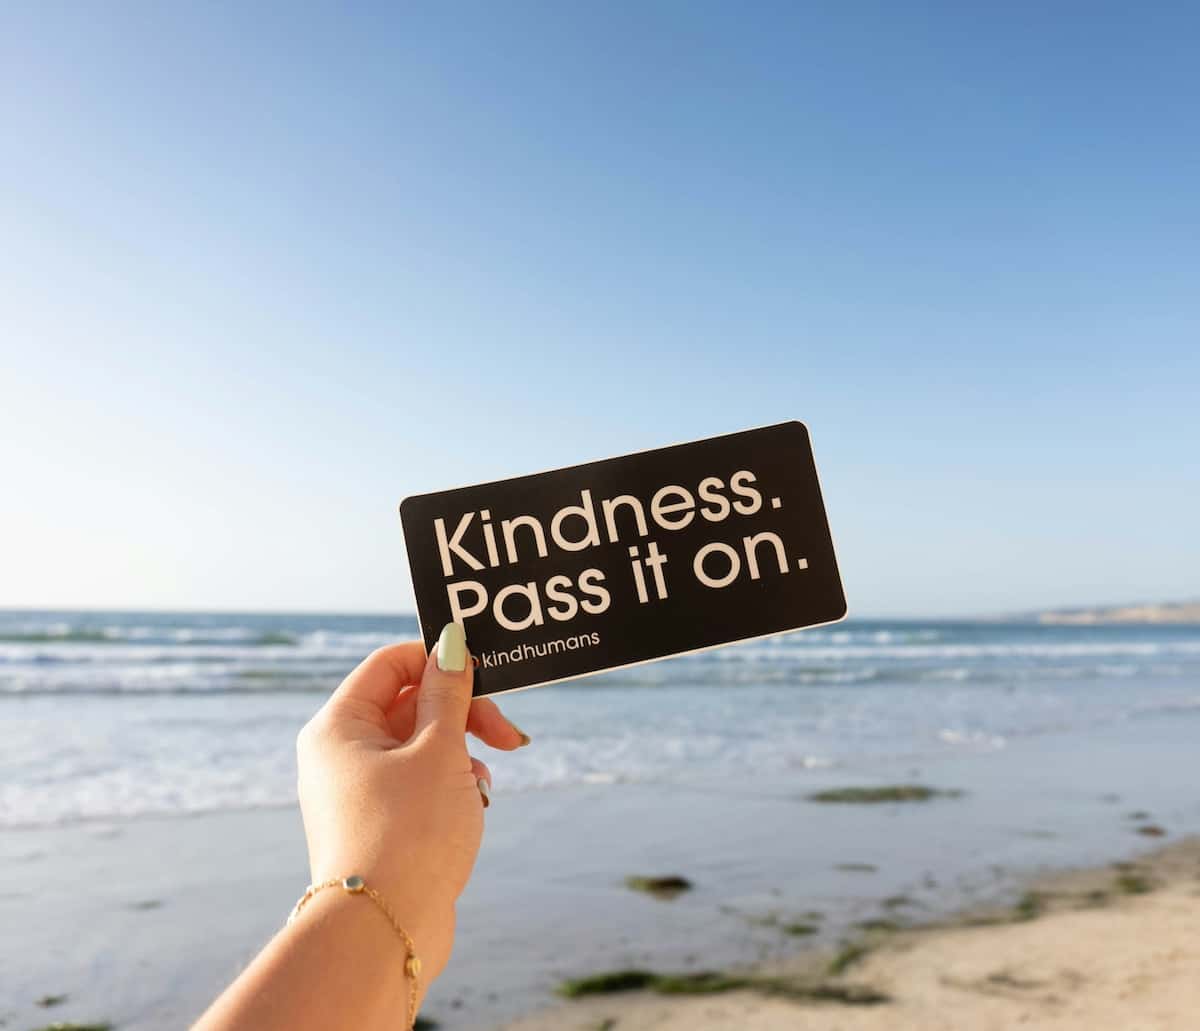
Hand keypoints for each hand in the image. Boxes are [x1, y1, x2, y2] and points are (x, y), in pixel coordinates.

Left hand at [295, 623, 527, 989]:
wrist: (385, 933)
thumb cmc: (408, 834)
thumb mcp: (440, 750)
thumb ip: (449, 691)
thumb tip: (452, 641)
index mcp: (339, 725)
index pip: (390, 663)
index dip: (439, 660)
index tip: (486, 675)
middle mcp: (340, 754)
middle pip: (411, 703)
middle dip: (464, 715)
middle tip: (508, 736)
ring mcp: (358, 790)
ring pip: (421, 744)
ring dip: (463, 752)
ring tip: (484, 782)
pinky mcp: (379, 823)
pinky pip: (420, 781)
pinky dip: (452, 784)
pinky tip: (474, 803)